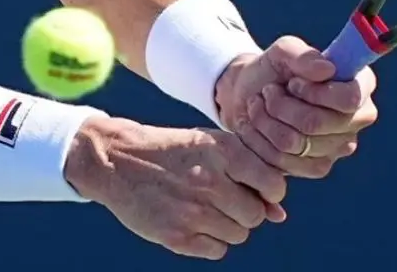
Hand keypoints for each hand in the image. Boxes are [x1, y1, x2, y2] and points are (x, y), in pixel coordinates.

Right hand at [64, 116, 286, 260]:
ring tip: (202, 208)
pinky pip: (217, 251)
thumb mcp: (208, 146)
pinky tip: (192, 222)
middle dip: (244, 210)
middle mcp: (210, 181)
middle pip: (255, 215)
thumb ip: (248, 174)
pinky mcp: (177, 236)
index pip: (273, 186)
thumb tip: (280, 215)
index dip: (268, 192)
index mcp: (222, 151)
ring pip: (239, 235)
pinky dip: (209, 241)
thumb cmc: (171, 151)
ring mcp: (193, 211)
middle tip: (221, 198)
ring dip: (226, 226)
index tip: (252, 189)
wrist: (116, 160)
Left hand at [214, 36, 377, 178]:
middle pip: (317, 123)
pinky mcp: (318, 166)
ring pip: (297, 142)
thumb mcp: (281, 53)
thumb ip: (302, 55)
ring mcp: (341, 146)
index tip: (292, 83)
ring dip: (266, 120)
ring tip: (259, 104)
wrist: (248, 95)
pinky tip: (259, 126)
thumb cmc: (272, 70)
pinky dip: (262, 140)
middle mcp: (358, 117)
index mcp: (360, 83)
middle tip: (268, 91)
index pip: (350, 98)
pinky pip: (286, 161)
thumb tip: (328, 69)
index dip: (315, 92)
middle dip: (281, 105)